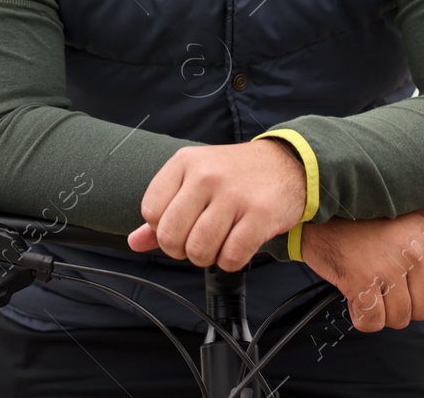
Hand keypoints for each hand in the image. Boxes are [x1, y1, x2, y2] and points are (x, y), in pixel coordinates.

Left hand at [126, 139, 305, 270]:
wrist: (289, 164)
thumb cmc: (236, 175)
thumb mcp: (194, 179)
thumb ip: (163, 210)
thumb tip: (134, 242)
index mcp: (184, 163)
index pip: (151, 212)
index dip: (163, 229)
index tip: (182, 225)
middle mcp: (206, 176)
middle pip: (170, 236)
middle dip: (181, 250)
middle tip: (198, 241)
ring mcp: (234, 195)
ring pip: (199, 250)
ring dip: (207, 258)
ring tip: (219, 243)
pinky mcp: (260, 215)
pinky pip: (231, 257)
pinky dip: (231, 261)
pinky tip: (237, 246)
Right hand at [298, 199, 423, 331]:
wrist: (313, 213)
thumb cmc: (354, 215)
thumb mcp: (400, 207)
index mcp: (423, 235)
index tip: (409, 285)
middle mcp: (410, 252)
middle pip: (423, 307)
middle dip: (403, 306)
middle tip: (383, 291)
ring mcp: (386, 268)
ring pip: (399, 317)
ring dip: (382, 313)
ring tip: (369, 293)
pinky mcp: (361, 281)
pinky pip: (372, 321)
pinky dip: (363, 319)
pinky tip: (355, 301)